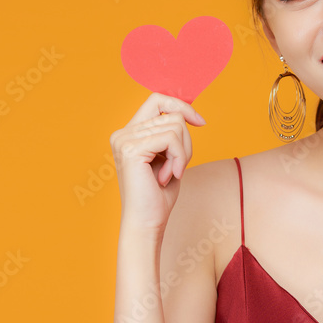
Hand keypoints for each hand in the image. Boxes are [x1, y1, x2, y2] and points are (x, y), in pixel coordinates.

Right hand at [109, 93, 206, 232]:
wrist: (146, 223)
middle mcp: (122, 133)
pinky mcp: (131, 149)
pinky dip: (179, 158)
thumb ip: (172, 134)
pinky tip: (168, 176)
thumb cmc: (158, 195)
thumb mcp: (169, 157)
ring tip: (170, 173)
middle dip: (186, 142)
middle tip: (176, 168)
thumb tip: (188, 112)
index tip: (200, 122)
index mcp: (128, 133)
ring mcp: (124, 140)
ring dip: (183, 153)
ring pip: (175, 126)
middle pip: (172, 115)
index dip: (181, 105)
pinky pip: (171, 139)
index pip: (156, 99)